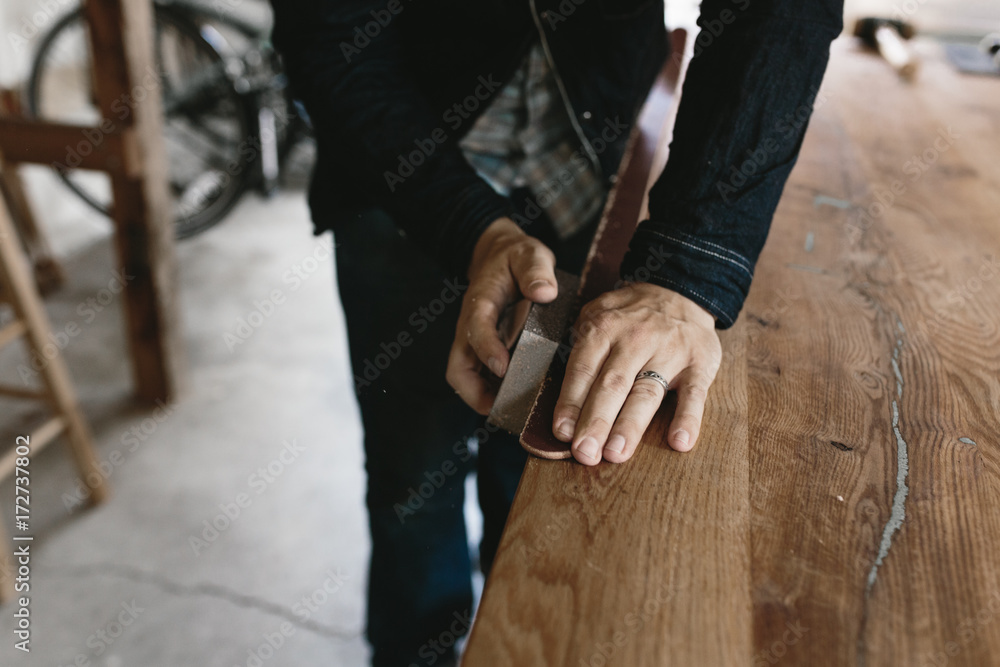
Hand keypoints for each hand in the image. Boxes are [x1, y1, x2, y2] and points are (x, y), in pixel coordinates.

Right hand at [446, 218, 557, 413]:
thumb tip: (544, 292)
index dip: (487, 348)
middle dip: (473, 391)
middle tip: (499, 408)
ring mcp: (474, 340)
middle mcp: (470, 325)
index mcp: (480, 301)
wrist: (498, 256)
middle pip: (458, 365)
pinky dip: (490, 392)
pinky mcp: (482, 349)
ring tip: (509, 413)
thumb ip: (535, 269)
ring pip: (465, 376)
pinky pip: (479, 376)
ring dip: (481, 397)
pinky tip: (515, 402)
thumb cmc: (514, 258)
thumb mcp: (528, 254)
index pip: (476, 327)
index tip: (502, 366)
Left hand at [552, 282, 721, 465]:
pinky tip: (679, 442)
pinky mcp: (700, 363)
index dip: (571, 402)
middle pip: (612, 385)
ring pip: (646, 392)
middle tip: (584, 453)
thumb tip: (563, 404)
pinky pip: (694, 393)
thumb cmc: (629, 316)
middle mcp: (635, 339)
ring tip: (616, 453)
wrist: (679, 290)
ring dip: (630, 425)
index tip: (562, 432)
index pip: (583, 369)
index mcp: (603, 328)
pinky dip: (688, 418)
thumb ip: (580, 352)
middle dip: (596, 421)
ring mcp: (669, 351)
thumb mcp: (597, 316)